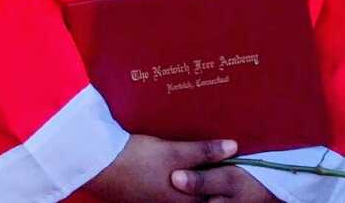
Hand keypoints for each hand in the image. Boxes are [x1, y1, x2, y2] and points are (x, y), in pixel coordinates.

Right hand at [88, 135, 271, 201]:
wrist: (100, 164)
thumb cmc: (139, 159)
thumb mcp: (173, 153)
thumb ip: (204, 152)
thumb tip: (235, 147)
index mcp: (183, 200)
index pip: (216, 197)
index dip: (229, 185)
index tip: (244, 167)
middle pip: (204, 196)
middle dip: (217, 182)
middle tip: (233, 161)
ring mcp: (161, 200)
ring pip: (190, 191)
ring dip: (201, 177)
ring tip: (213, 157)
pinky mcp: (151, 193)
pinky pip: (177, 189)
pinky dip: (186, 177)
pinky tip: (187, 161)